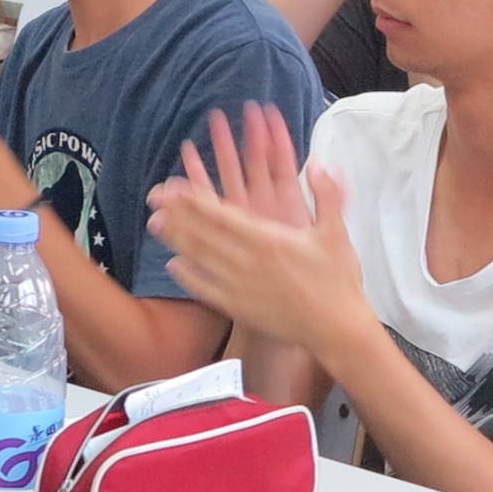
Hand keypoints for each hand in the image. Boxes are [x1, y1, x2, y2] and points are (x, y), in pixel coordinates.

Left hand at [146, 107, 373, 363]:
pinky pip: (206, 290)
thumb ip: (326, 195)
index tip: (174, 186)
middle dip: (176, 214)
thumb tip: (317, 162)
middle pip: (203, 234)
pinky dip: (188, 276)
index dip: (194, 199)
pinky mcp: (239, 308)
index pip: (222, 215)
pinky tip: (174, 265)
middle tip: (154, 198)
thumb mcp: (336, 233)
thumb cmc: (338, 281)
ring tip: (156, 224)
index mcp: (269, 241)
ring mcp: (241, 287)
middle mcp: (249, 263)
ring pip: (200, 259)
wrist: (336, 329)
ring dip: (176, 239)